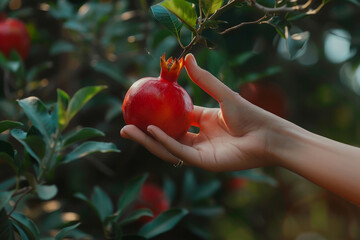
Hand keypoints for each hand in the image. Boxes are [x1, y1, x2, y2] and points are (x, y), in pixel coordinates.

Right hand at [120, 54, 290, 170]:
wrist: (268, 135)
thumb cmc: (250, 114)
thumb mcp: (222, 94)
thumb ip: (204, 79)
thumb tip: (186, 58)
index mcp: (202, 123)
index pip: (174, 119)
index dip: (157, 115)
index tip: (140, 107)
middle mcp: (198, 139)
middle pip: (166, 136)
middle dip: (144, 133)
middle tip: (124, 124)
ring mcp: (200, 152)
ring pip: (168, 147)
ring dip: (147, 140)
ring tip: (128, 130)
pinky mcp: (204, 162)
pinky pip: (179, 152)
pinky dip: (165, 142)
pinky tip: (151, 132)